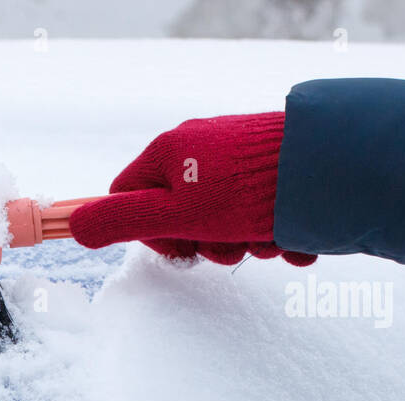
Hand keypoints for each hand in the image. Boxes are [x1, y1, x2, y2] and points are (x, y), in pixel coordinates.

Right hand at [69, 112, 316, 266]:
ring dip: (244, 243)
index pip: (129, 196)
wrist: (330, 170)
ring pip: (223, 219)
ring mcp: (240, 159)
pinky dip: (274, 234)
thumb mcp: (174, 214)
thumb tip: (74, 225)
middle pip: (179, 213)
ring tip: (267, 240)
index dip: (148, 232)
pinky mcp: (275, 172)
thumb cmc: (246, 192)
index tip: (179, 246)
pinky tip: (292, 238)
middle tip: (230, 248)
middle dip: (206, 242)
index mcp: (170, 152)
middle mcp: (202, 149)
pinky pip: (260, 213)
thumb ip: (123, 221)